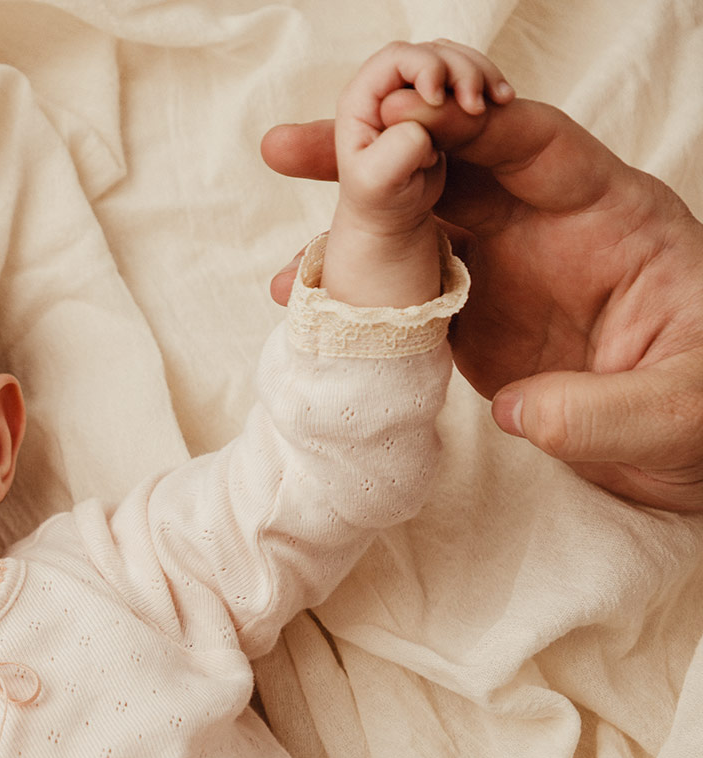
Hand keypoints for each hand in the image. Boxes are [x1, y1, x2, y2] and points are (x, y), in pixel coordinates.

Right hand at [264, 83, 702, 511]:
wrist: (696, 454)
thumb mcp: (685, 410)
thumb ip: (607, 410)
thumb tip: (517, 411)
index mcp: (613, 216)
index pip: (532, 145)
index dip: (464, 128)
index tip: (397, 121)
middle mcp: (550, 230)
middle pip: (451, 165)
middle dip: (374, 148)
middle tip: (293, 145)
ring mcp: (506, 273)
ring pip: (416, 219)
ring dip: (346, 214)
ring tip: (279, 222)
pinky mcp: (475, 321)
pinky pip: (404, 288)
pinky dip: (351, 288)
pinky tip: (300, 298)